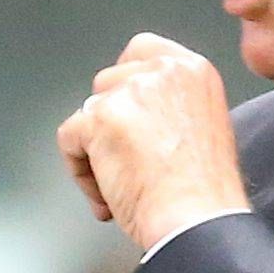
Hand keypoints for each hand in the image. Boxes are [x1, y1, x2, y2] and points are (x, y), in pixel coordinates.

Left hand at [57, 35, 252, 252]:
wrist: (197, 220)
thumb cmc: (205, 193)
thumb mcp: (204, 126)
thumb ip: (171, 105)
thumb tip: (137, 115)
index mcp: (192, 70)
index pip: (140, 51)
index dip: (126, 86)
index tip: (129, 118)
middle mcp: (161, 71)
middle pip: (108, 82)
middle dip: (110, 123)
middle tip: (128, 164)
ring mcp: (128, 92)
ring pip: (88, 113)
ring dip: (96, 152)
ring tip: (121, 188)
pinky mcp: (99, 118)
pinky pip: (69, 139)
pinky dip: (80, 172)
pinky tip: (107, 196)